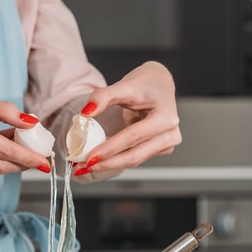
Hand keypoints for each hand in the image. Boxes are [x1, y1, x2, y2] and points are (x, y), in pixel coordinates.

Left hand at [73, 61, 180, 175]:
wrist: (159, 84)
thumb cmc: (146, 84)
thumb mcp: (124, 85)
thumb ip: (104, 96)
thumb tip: (86, 112)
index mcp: (165, 118)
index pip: (132, 137)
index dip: (109, 149)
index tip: (89, 157)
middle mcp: (170, 134)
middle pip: (134, 156)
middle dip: (106, 163)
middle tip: (82, 166)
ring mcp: (166, 144)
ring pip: (134, 159)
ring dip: (108, 164)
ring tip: (84, 165)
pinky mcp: (159, 149)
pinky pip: (135, 156)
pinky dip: (116, 159)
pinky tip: (99, 160)